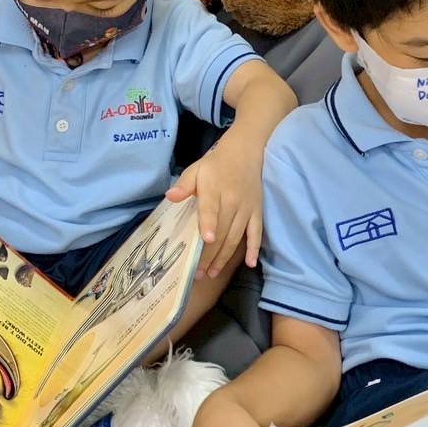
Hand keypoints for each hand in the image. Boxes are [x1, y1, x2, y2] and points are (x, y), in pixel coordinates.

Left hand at [166, 135, 263, 276]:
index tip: (205, 240)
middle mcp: (232, 201)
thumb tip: (170, 196)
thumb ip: (184, 185)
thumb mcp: (196, 169)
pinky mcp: (257, 212)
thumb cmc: (215, 166)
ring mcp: (246, 208)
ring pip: (236, 237)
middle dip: (210, 254)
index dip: (209, 224)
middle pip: (222, 231)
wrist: (244, 153)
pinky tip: (250, 264)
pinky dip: (254, 249)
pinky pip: (256, 233)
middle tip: (198, 273)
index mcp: (214, 190)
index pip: (211, 209)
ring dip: (225, 257)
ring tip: (212, 273)